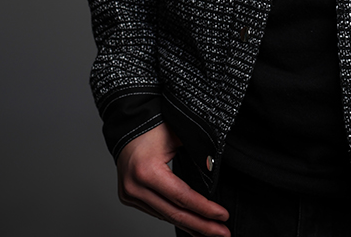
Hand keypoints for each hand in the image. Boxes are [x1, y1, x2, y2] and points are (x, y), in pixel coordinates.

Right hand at [117, 122, 229, 236]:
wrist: (128, 125)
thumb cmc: (154, 126)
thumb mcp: (178, 135)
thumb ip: (197, 153)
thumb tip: (215, 171)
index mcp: (147, 171)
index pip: (182, 197)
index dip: (204, 209)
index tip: (223, 216)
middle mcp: (135, 187)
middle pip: (174, 214)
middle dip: (201, 226)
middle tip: (223, 234)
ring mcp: (130, 194)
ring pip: (165, 216)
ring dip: (189, 225)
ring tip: (210, 232)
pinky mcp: (129, 197)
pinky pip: (156, 211)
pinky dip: (174, 217)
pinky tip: (190, 224)